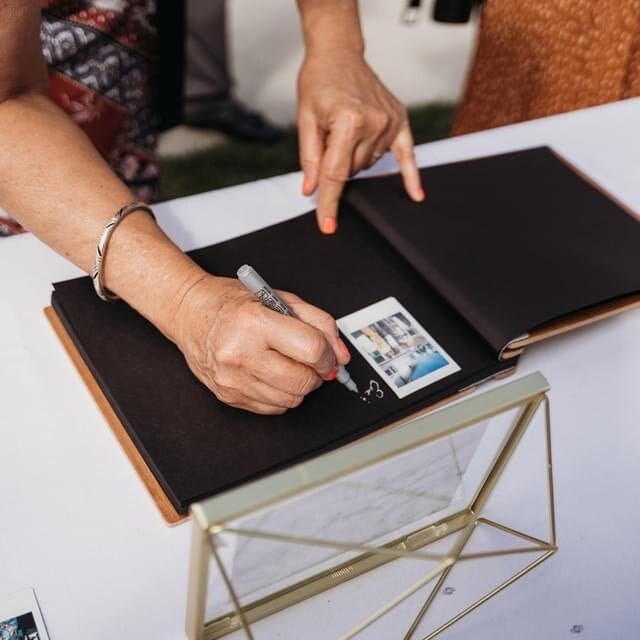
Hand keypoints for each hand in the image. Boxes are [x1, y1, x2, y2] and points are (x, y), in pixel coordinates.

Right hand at [171, 275, 350, 413]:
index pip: (311, 349)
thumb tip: (341, 355)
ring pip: (290, 399)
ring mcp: (232, 379)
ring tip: (287, 363)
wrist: (189, 313)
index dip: (328, 355)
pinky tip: (271, 374)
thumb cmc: (231, 303)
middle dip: (315, 373)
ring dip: (299, 385)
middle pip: (302, 381)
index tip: (328, 355)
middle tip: (309, 360)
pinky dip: (281, 394)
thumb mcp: (280, 299)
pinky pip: (273, 408)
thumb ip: (318, 323)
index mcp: (254, 323)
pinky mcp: (228, 396)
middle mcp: (240, 353)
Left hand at [297, 49, 424, 233]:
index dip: (328, 202)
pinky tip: (416, 195)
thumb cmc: (319, 83)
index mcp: (348, 121)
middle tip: (327, 140)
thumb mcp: (305, 119)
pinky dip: (410, 175)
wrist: (339, 54)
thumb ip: (309, 158)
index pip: (336, 174)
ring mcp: (390, 122)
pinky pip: (407, 154)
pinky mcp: (400, 120)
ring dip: (354, 159)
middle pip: (352, 171)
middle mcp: (374, 123)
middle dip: (336, 166)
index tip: (328, 226)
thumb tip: (311, 190)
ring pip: (369, 165)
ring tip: (344, 132)